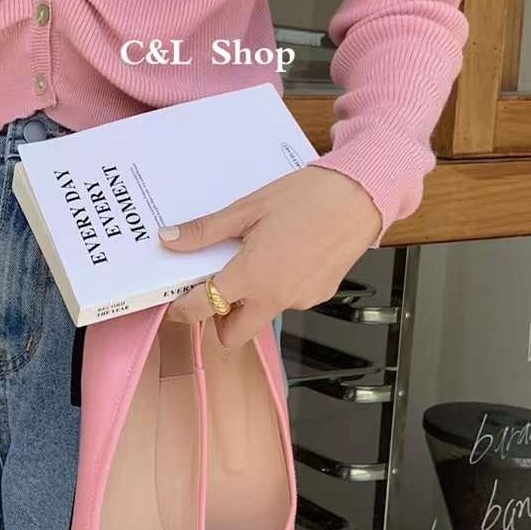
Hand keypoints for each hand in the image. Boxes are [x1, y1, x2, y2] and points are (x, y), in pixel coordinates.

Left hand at [159, 166, 382, 345]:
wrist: (360, 194)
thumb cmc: (306, 197)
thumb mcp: (247, 209)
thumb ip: (206, 231)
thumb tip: (170, 240)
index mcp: (254, 276)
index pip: (203, 309)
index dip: (182, 310)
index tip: (176, 302)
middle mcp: (277, 297)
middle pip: (233, 335)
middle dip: (218, 319)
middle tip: (215, 286)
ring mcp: (301, 300)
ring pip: (262, 316)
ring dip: (250, 300)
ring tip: (255, 257)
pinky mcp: (319, 296)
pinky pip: (287, 301)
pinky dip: (277, 287)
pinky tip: (284, 256)